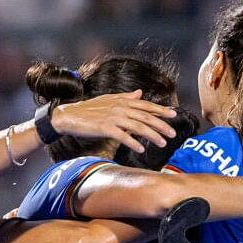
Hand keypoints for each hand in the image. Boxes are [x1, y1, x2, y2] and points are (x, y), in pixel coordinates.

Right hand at [51, 90, 178, 153]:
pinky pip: (122, 136)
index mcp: (122, 101)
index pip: (146, 105)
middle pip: (146, 116)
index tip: (174, 115)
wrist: (68, 116)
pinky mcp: (104, 128)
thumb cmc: (88, 109)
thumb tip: (140, 93)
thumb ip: (126, 97)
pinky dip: (132, 143)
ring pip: (137, 126)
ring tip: (162, 143)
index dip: (161, 110)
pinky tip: (140, 149)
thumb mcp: (108, 100)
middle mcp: (120, 107)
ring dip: (152, 135)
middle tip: (173, 134)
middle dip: (161, 125)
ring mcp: (113, 117)